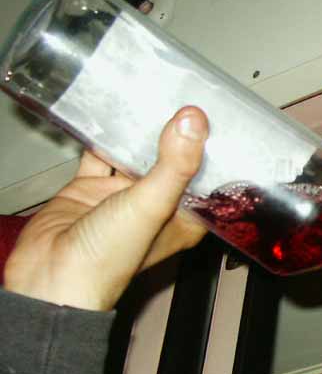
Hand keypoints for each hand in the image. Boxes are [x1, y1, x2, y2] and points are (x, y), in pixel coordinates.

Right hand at [4, 106, 208, 310]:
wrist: (51, 277)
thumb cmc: (108, 259)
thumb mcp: (152, 205)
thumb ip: (175, 164)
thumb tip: (195, 122)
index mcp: (183, 219)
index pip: (207, 180)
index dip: (212, 152)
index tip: (218, 119)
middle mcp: (155, 208)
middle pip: (172, 163)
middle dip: (176, 135)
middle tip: (183, 96)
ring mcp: (121, 199)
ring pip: (135, 156)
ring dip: (140, 132)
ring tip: (150, 96)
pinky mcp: (89, 191)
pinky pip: (99, 157)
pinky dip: (102, 138)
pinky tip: (108, 114)